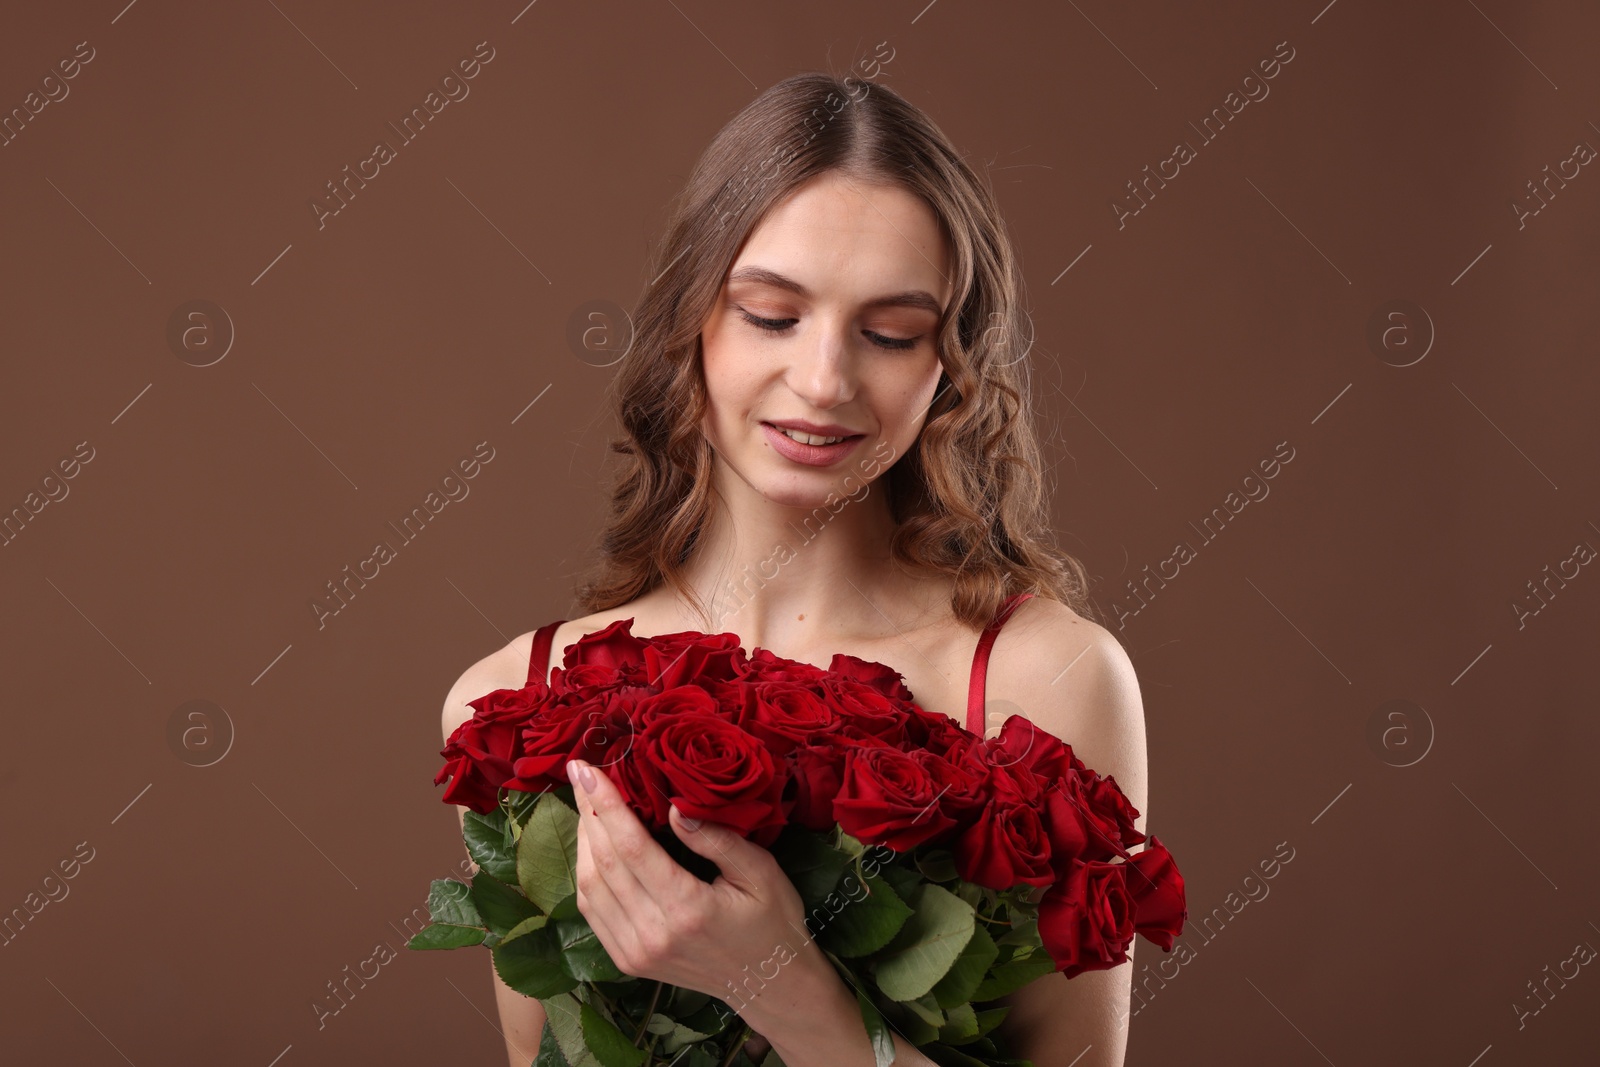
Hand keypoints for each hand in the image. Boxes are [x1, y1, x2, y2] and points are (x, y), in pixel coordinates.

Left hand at [567, 757, 813, 1008]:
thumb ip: (717, 839)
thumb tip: (673, 809)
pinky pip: (592, 912)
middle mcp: (654, 933)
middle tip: (581, 775)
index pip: (631, 846)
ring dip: (583, 841)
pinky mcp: (629, 962)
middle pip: (604, 862)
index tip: (587, 770)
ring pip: (590, 887)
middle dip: (587, 812)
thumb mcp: (761, 872)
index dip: (605, 804)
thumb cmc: (773, 922)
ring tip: (586, 805)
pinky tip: (592, 847)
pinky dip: (586, 874)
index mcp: (688, 909)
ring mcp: (637, 952)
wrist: (770, 984)